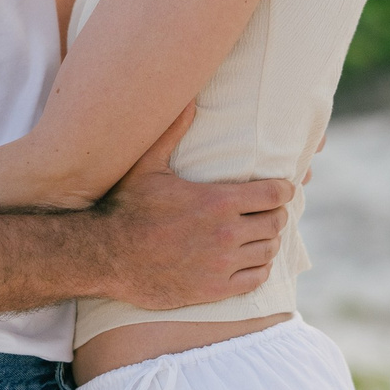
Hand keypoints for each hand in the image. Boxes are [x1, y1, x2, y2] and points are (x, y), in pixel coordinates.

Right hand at [93, 104, 294, 309]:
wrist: (106, 256)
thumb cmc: (126, 208)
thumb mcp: (146, 166)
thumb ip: (172, 133)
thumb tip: (187, 100)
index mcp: (218, 201)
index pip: (274, 194)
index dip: (283, 190)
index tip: (281, 189)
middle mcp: (226, 233)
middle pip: (276, 222)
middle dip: (275, 214)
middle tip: (266, 211)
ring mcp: (222, 264)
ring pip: (268, 250)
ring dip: (267, 241)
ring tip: (258, 234)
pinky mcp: (215, 289)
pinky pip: (256, 279)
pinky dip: (258, 268)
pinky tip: (248, 260)